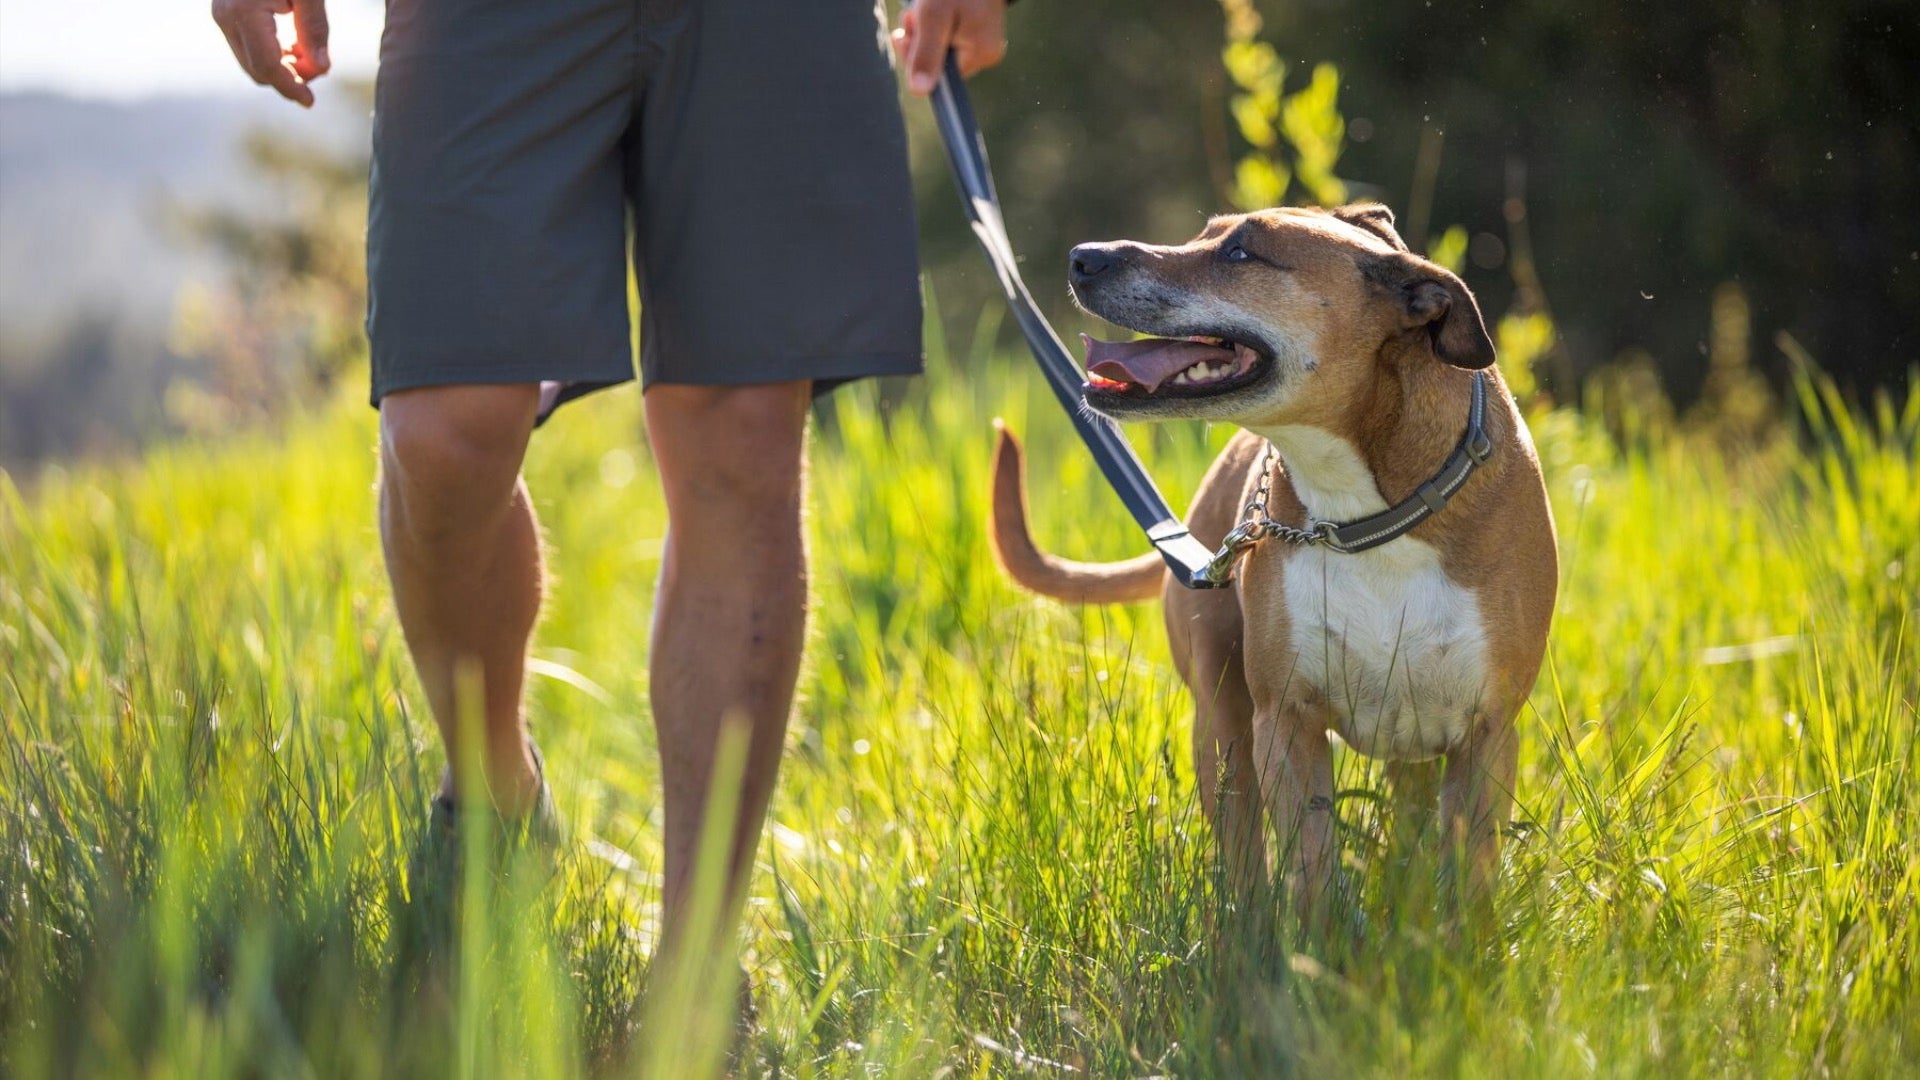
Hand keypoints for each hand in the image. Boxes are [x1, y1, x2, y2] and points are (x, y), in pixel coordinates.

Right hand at [212, 0, 329, 107]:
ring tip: (308, 52)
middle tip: (319, 66)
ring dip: (282, 67)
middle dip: (290, 78)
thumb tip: (321, 69)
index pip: (266, 67)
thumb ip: (314, 28)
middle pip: (257, 69)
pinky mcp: (225, 14)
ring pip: (251, 62)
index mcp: (244, 11)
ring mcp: (222, 16)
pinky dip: (272, 55)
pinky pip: (247, 48)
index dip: (290, 88)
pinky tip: (294, 46)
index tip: (310, 101)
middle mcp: (226, 16)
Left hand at [893, 0, 1007, 95]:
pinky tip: (929, 9)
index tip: (905, 36)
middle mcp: (985, 53)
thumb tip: (920, 92)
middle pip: (937, 63)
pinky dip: (930, 24)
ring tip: (921, 7)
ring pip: (937, 49)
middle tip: (914, 16)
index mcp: (981, 54)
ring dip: (921, 31)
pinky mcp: (974, 30)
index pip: (939, 76)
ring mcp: (980, 42)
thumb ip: (926, 54)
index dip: (917, 59)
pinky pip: (944, 37)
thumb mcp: (933, 16)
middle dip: (918, 41)